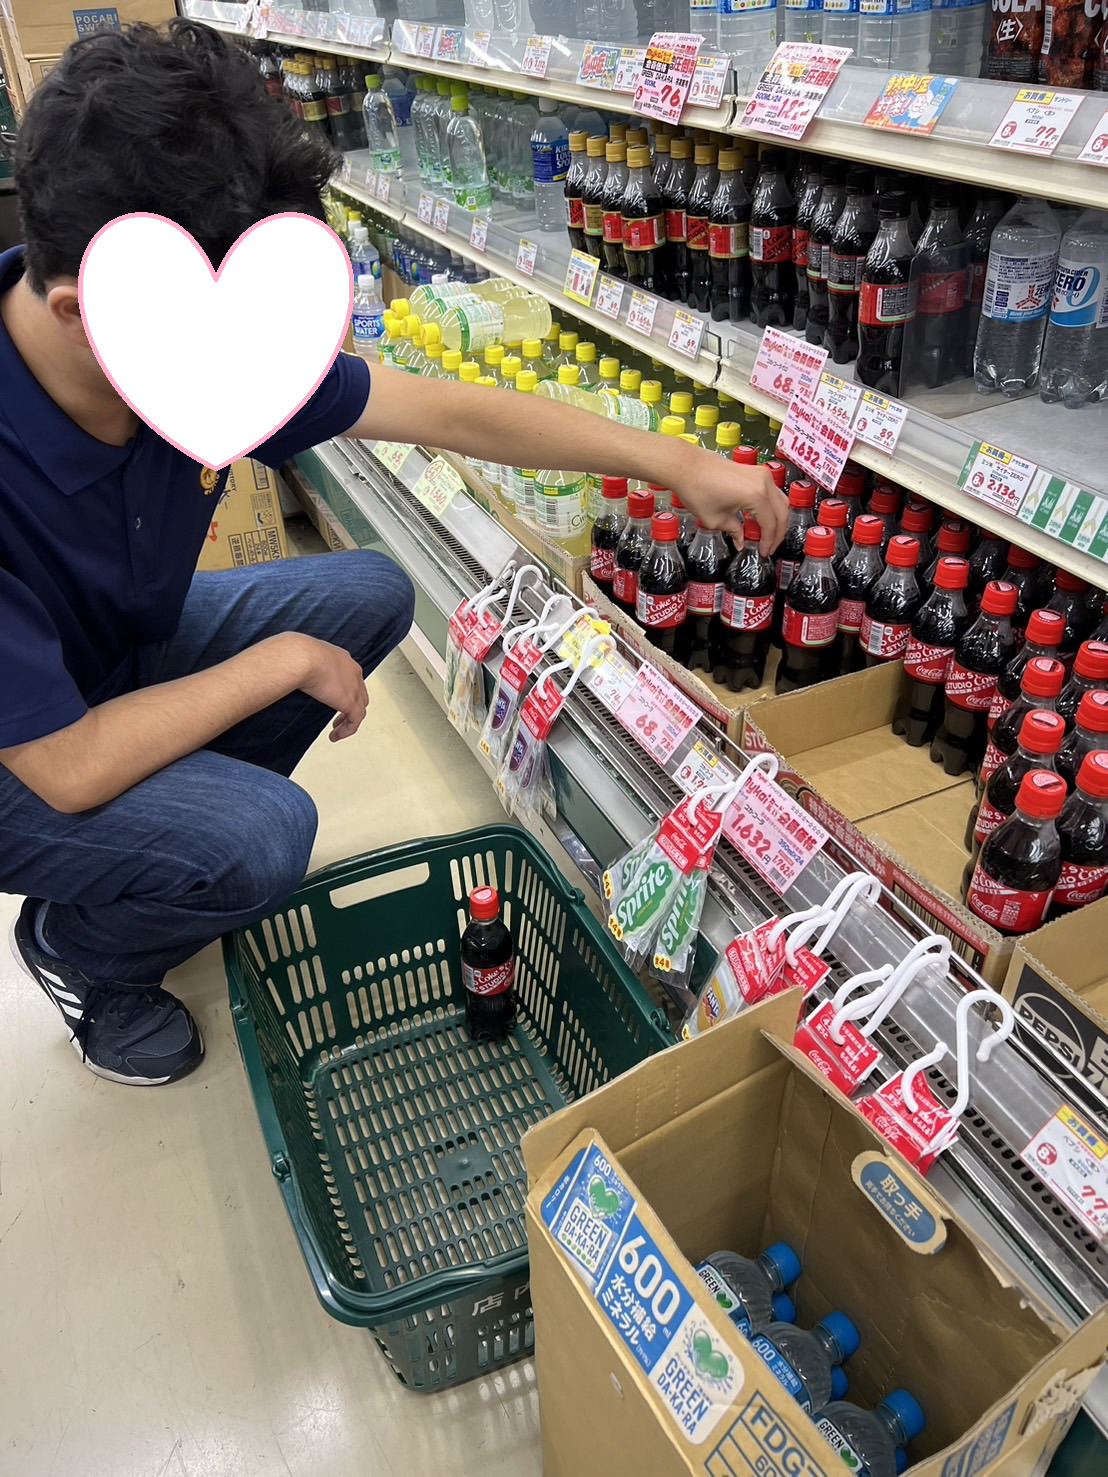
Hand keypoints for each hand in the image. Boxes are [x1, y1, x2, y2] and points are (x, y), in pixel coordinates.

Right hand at [294, 636, 367, 740]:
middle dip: (350, 707)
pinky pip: (355, 721)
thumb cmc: (298, 654)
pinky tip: (336, 736)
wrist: (302, 657)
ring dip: (348, 721)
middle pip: (359, 694)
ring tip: (336, 731)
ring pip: (359, 709)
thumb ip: (306, 665)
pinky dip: (347, 730)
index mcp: (342, 659)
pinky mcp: (350, 702)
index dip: (344, 690)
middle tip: (338, 718)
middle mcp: (352, 672)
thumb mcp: (305, 657)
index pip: (350, 677)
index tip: (334, 698)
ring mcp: (353, 688)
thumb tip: (294, 671)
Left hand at [674, 450, 788, 554]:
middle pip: (781, 512)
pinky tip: (761, 518)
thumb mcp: (715, 519)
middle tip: (770, 546)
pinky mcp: (755, 471)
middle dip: (778, 532)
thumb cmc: (696, 487)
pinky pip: (772, 492)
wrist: (686, 466)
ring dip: (777, 518)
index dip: (768, 541)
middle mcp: (763, 482)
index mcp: (756, 496)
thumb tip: (741, 541)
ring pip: (780, 501)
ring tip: (768, 534)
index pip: (770, 524)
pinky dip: (770, 506)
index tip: (764, 551)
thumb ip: (734, 532)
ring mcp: (761, 474)